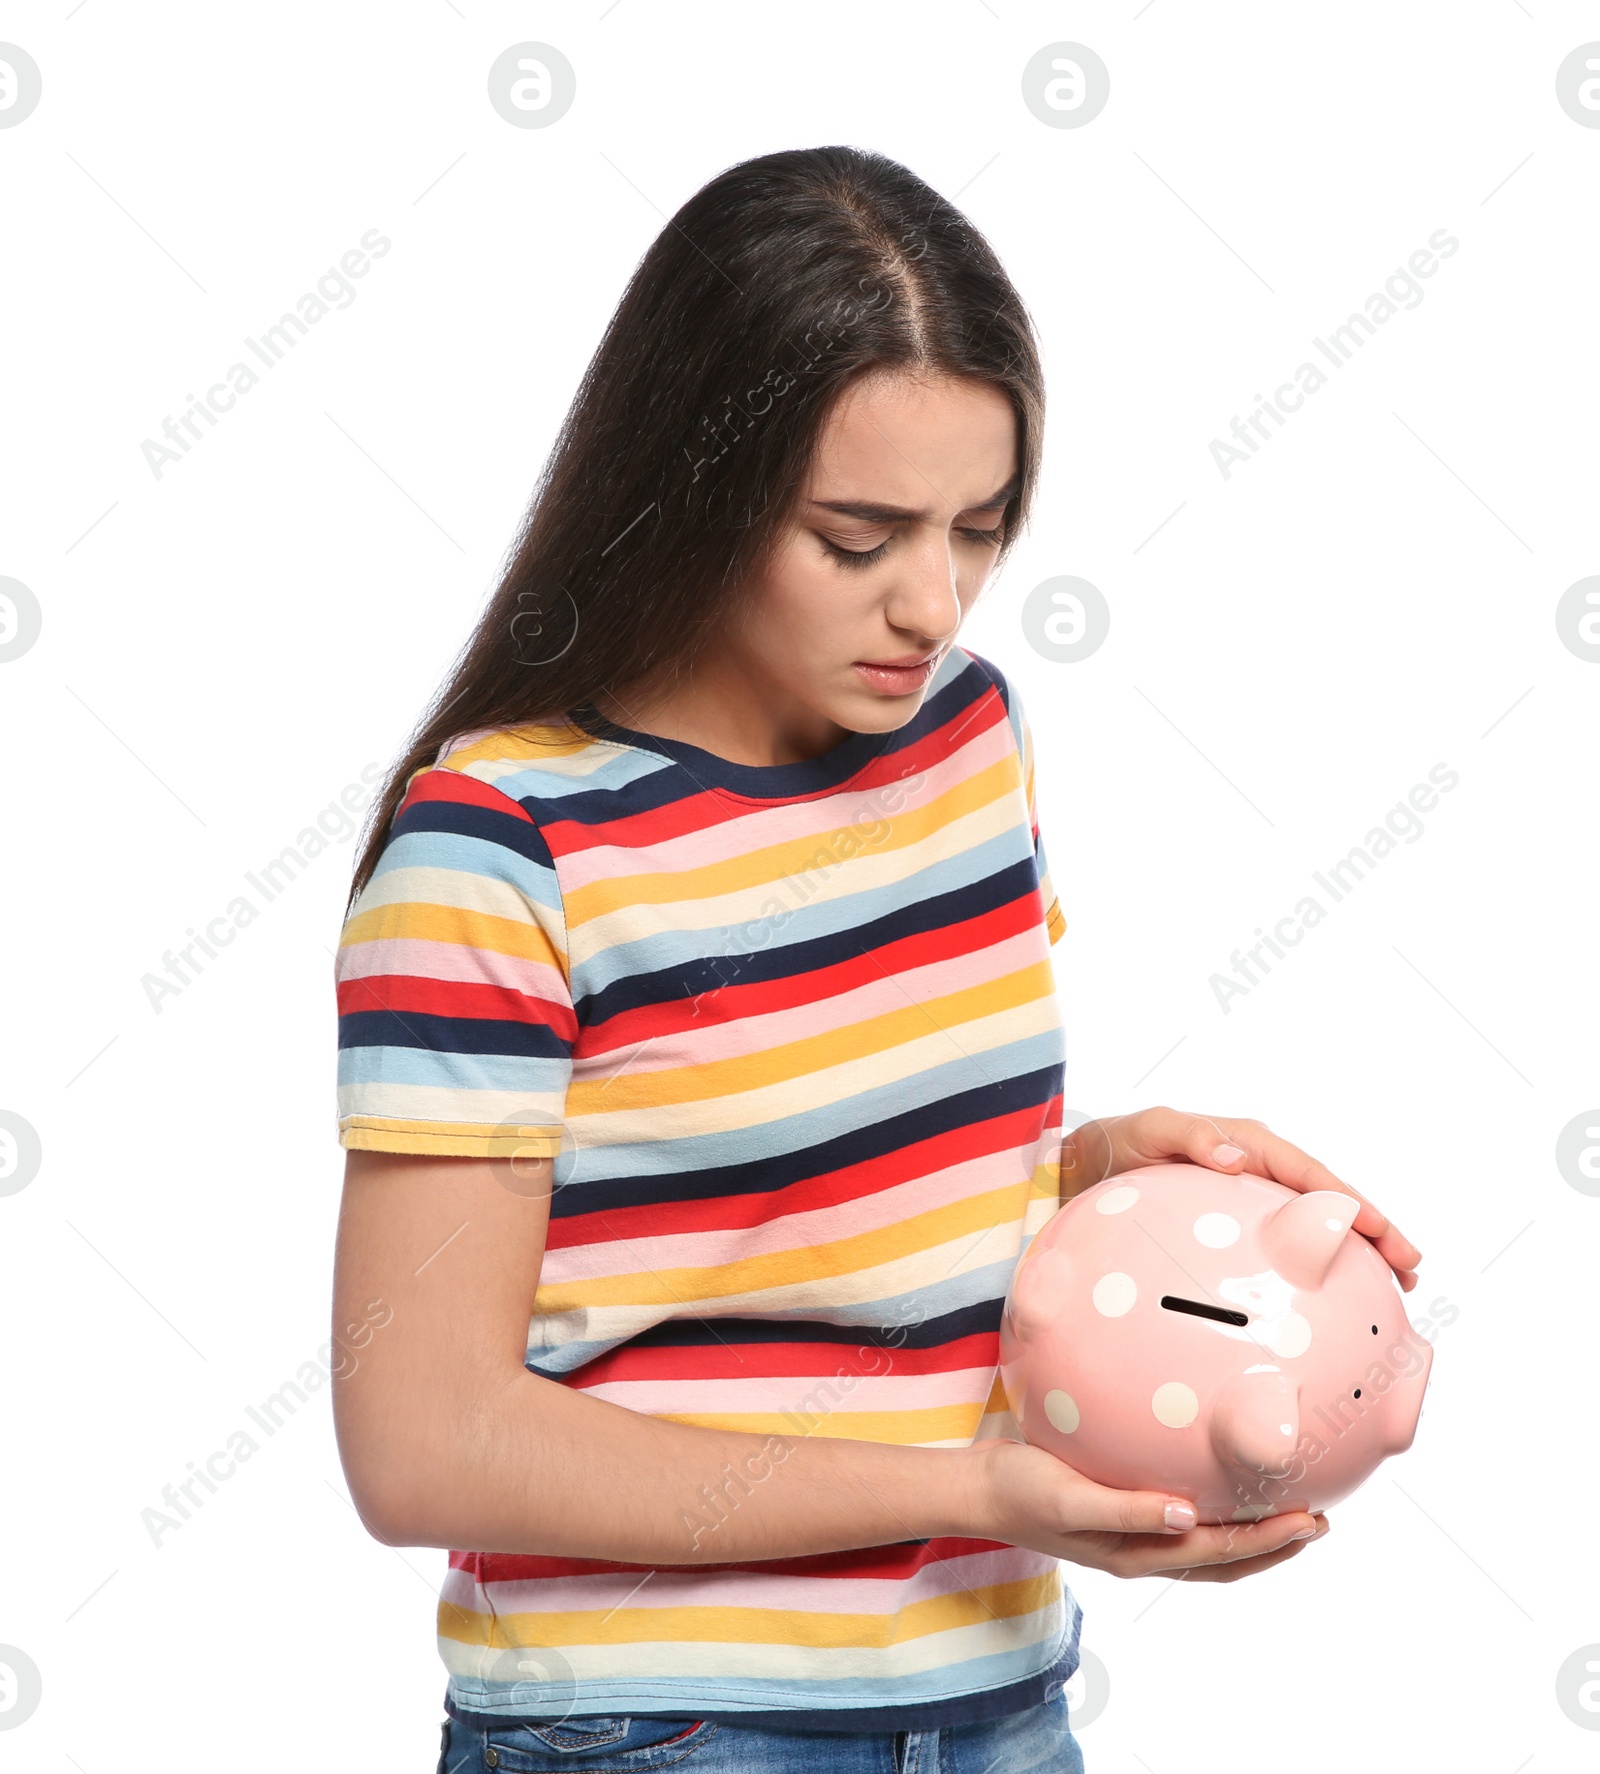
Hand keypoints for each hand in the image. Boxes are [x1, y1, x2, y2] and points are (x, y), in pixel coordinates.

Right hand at [966, 1438, 1328, 1581]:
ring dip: (1252, 1537)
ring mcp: (1132, 1535)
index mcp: (1135, 1552)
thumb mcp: (1069, 1497)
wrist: (979, 1489)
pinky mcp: (1121, 1513)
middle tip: (1319, 1521)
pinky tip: (1221, 1492)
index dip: (1268, 1539)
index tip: (1309, 1520)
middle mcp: (1142, 1550)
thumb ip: (1126, 1509)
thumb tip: (1185, 1516)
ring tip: (1287, 1516)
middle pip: (1224, 1559)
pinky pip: (1183, 1525)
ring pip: (1208, 1548)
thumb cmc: (1020, 1490)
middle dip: (1275, 1546)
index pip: (1218, 1551)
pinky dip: (1216, 1518)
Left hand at [1058, 1105, 1421, 1291]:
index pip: (1310, 1175)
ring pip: (1315, 1226)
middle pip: (1327, 1201)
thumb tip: (1236, 1156)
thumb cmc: (1116, 1145)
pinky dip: (1316, 1269)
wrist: (1084, 1168)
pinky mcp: (1240, 1229)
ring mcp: (1252, 1200)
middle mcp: (1258, 1170)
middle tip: (1410, 1269)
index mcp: (1246, 1145)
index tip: (1383, 1231)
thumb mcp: (1146, 1132)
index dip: (1350, 1201)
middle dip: (1374, 1231)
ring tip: (1394, 1288)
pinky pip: (1284, 1248)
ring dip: (1356, 1252)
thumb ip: (1187, 1135)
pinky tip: (1333, 1305)